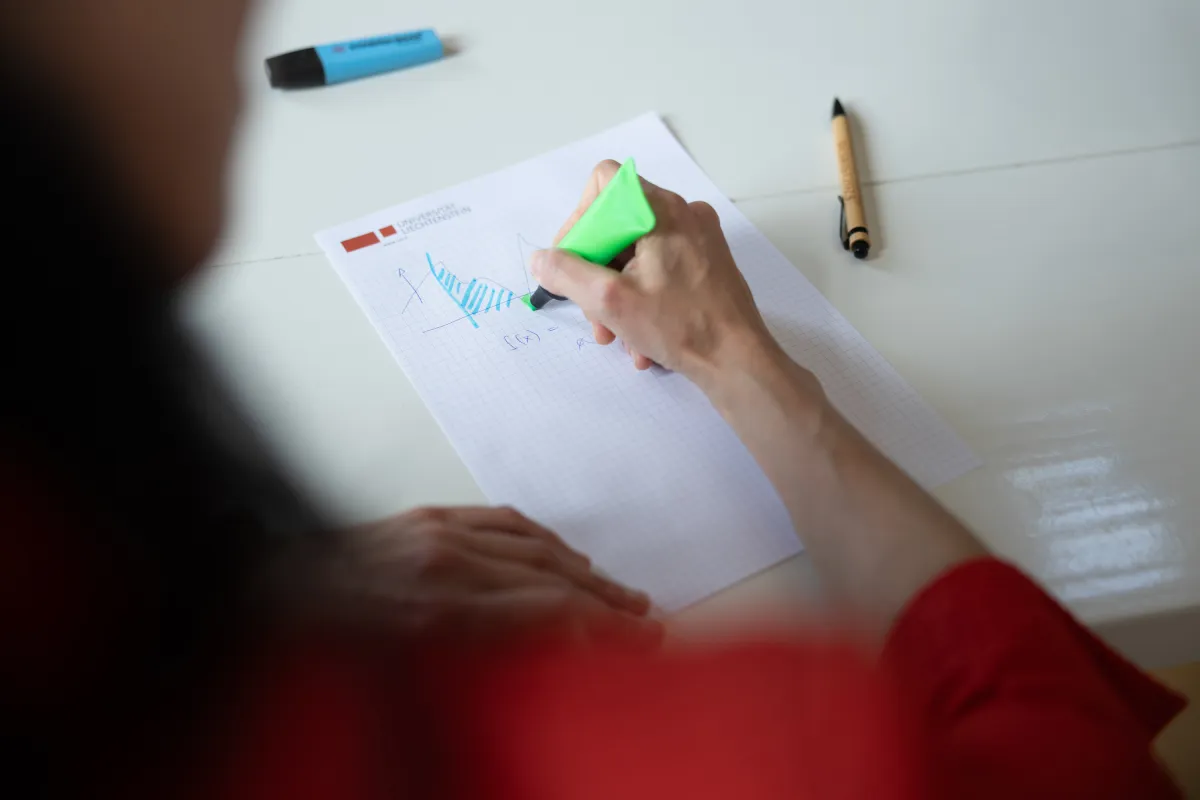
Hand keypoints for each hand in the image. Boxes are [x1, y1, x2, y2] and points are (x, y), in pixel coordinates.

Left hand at [320, 506, 661, 647]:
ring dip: (588, 574)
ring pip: (537, 549)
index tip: (642, 643)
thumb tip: (557, 662)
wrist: (270, 594)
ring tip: (624, 597)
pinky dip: (546, 541)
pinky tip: (571, 558)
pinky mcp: (427, 518)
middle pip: (554, 581)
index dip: (606, 629)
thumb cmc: (330, 651)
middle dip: (609, 606)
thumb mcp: (409, 677)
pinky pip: (504, 521)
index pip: (551, 613)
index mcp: (441, 615)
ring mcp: (438, 536)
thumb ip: (486, 664)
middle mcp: (447, 568)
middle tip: (648, 625)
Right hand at [532, 160, 778, 387]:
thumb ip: (566, 273)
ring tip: (614, 335)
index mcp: (660, 210)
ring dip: (616, 295)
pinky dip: (642, 301)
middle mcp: (682, 214)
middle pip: (617, 225)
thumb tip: (542, 259)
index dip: (580, 219)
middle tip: (591, 311)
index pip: (603, 184)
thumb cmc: (681, 326)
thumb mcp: (609, 300)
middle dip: (595, 272)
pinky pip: (659, 270)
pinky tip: (640, 343)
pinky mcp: (707, 264)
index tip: (573, 260)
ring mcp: (698, 239)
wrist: (739, 361)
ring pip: (636, 254)